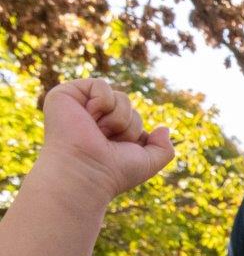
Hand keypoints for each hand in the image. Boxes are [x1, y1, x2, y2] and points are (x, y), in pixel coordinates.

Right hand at [39, 79, 174, 204]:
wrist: (87, 170)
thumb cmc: (114, 170)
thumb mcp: (149, 163)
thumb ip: (164, 149)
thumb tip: (164, 129)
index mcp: (108, 132)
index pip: (135, 119)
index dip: (135, 133)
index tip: (118, 150)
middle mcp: (93, 118)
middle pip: (129, 105)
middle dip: (127, 125)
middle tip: (106, 140)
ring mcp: (79, 106)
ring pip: (120, 96)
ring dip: (117, 118)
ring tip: (98, 132)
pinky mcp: (66, 94)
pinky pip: (101, 85)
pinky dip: (102, 103)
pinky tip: (88, 117)